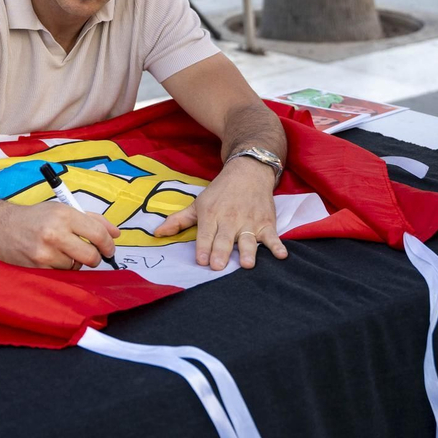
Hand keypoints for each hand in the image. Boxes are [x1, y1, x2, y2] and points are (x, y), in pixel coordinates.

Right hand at [0, 202, 120, 268]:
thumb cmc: (33, 218)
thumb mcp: (61, 210)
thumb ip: (91, 220)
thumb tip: (115, 233)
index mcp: (63, 215)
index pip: (98, 233)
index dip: (109, 244)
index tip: (110, 248)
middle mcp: (55, 233)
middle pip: (91, 256)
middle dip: (94, 257)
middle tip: (90, 253)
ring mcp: (45, 253)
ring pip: (76, 267)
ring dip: (73, 262)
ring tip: (60, 251)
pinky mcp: (37, 268)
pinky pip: (62, 274)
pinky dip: (60, 268)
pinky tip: (50, 258)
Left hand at [154, 156, 286, 270]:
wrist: (248, 171)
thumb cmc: (220, 192)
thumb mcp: (198, 203)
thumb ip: (179, 220)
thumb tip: (156, 234)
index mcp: (211, 215)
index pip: (205, 234)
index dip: (203, 247)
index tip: (201, 261)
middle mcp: (230, 219)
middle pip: (225, 239)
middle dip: (221, 252)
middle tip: (218, 266)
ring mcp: (249, 222)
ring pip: (248, 239)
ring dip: (249, 251)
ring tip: (248, 264)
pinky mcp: (266, 223)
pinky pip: (272, 236)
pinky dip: (277, 245)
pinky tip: (281, 255)